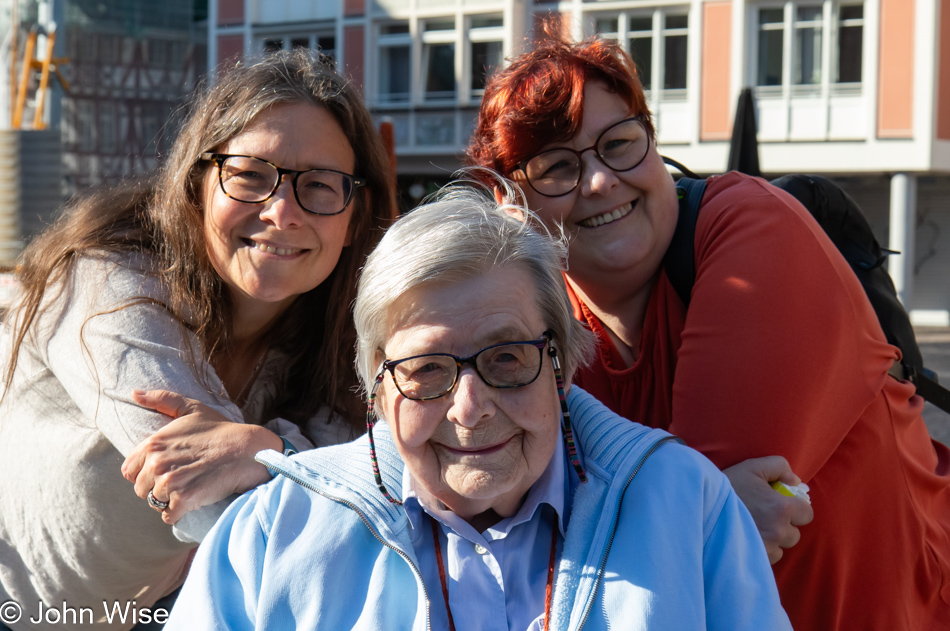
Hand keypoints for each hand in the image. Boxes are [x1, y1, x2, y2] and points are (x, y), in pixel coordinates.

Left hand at [121, 389, 282, 523]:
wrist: (247, 449)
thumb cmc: (220, 429)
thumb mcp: (191, 408)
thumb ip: (161, 400)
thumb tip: (134, 393)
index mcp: (153, 444)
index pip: (129, 471)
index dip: (145, 473)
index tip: (164, 471)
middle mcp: (157, 464)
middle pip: (141, 490)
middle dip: (157, 488)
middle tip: (181, 480)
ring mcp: (169, 483)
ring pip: (154, 503)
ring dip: (169, 501)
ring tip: (188, 489)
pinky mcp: (184, 499)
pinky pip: (168, 516)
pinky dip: (178, 513)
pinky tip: (192, 501)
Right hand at [723, 456, 813, 563]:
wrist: (701, 505)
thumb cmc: (727, 486)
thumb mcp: (752, 467)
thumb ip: (779, 466)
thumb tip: (794, 481)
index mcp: (781, 508)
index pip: (807, 514)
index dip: (797, 509)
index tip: (782, 505)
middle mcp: (778, 531)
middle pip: (794, 534)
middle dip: (784, 526)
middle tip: (765, 516)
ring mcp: (767, 547)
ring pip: (781, 548)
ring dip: (773, 540)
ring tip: (755, 528)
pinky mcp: (754, 559)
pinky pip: (768, 558)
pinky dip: (762, 550)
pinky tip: (747, 538)